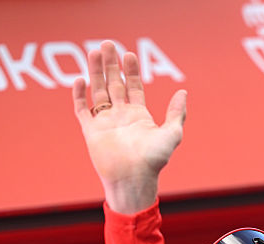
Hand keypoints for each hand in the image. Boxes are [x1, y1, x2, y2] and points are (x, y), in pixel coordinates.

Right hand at [72, 41, 186, 213]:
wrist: (133, 180)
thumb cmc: (154, 161)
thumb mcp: (172, 134)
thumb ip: (176, 113)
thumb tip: (183, 92)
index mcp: (139, 115)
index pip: (134, 86)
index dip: (131, 70)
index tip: (129, 54)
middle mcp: (121, 116)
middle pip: (114, 84)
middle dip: (111, 64)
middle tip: (107, 44)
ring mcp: (105, 122)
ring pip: (98, 91)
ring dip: (95, 72)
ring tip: (94, 52)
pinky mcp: (91, 131)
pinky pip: (82, 109)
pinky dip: (80, 95)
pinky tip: (80, 79)